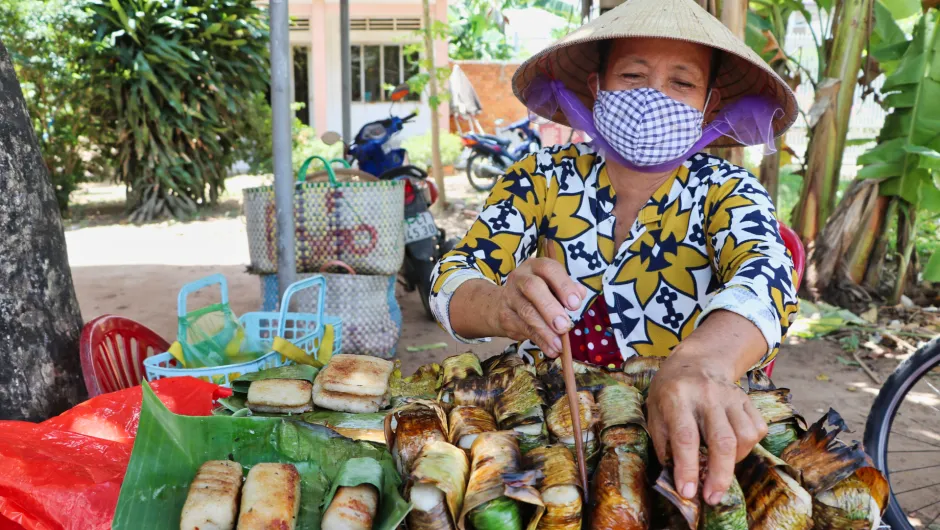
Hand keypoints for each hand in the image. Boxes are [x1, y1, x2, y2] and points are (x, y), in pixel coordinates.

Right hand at [488, 258, 586, 357]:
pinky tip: (551, 349)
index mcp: (535, 266)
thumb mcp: (552, 286)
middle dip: (550, 307)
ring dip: (545, 330)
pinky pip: (523, 329)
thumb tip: (580, 293)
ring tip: (559, 344)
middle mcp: (520, 277)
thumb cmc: (537, 293)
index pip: (548, 268)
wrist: (502, 304)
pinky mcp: (505, 316)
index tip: (576, 304)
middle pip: (532, 288)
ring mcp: (510, 297)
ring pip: (527, 312)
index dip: (563, 285)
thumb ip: (567, 288)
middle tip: (564, 326)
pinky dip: (540, 341)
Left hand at [646, 350, 766, 505]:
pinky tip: (732, 450)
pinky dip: (748, 447)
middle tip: (713, 497)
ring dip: (734, 461)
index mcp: (677, 397)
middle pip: (721, 440)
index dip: (687, 467)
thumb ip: (665, 444)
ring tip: (719, 467)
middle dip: (719, 475)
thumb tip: (678, 479)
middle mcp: (706, 395)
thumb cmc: (670, 393)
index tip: (688, 492)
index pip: (685, 437)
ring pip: (744, 437)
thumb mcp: (655, 413)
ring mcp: (730, 395)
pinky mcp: (747, 399)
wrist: (696, 362)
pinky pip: (757, 429)